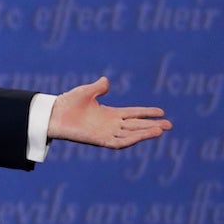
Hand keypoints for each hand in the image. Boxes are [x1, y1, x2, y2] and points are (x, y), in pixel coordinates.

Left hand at [48, 76, 170, 148]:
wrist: (53, 114)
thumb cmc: (68, 103)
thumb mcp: (85, 92)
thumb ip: (98, 88)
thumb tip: (106, 81)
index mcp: (110, 113)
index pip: (134, 114)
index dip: (147, 113)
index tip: (162, 112)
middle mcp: (111, 124)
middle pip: (136, 126)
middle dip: (152, 125)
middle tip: (169, 125)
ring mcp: (106, 133)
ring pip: (130, 135)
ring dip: (144, 133)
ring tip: (160, 130)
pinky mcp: (99, 140)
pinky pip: (117, 142)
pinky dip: (129, 140)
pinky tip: (140, 137)